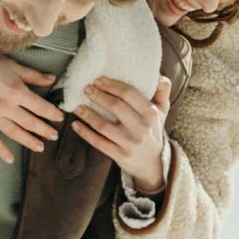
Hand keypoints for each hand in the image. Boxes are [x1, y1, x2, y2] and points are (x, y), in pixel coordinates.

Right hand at [0, 32, 61, 162]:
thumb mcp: (12, 64)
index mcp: (17, 90)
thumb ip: (33, 75)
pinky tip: (9, 159)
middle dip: (44, 130)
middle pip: (30, 122)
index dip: (52, 114)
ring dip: (29, 141)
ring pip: (14, 132)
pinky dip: (1, 150)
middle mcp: (6, 106)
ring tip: (40, 147)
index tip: (59, 119)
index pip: (40, 107)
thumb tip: (52, 79)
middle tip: (54, 136)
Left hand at [72, 75, 170, 193]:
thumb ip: (163, 91)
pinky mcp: (119, 155)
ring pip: (104, 125)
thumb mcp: (163, 111)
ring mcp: (130, 143)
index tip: (98, 80)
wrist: (153, 164)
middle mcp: (141, 128)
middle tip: (86, 89)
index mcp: (151, 113)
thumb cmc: (153, 132)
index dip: (111, 85)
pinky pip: (98, 143)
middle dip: (98, 96)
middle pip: (116, 107)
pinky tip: (76, 125)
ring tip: (78, 106)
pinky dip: (85, 133)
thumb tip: (157, 74)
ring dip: (88, 114)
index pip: (129, 94)